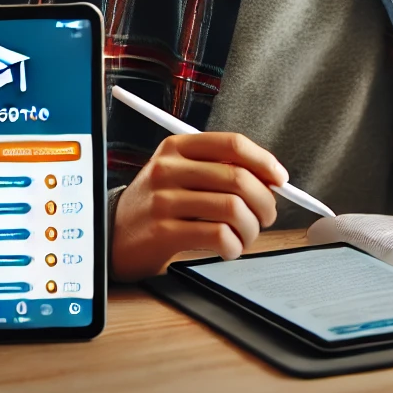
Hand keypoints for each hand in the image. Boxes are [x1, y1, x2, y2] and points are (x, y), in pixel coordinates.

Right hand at [111, 132, 285, 279]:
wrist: (112, 235)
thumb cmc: (155, 205)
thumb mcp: (178, 174)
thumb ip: (217, 170)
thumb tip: (269, 179)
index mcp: (177, 147)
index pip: (232, 143)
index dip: (264, 161)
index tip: (280, 179)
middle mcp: (169, 168)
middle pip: (237, 177)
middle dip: (264, 201)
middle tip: (266, 216)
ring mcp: (164, 199)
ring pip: (232, 208)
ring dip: (251, 229)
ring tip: (245, 236)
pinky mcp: (162, 231)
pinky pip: (217, 236)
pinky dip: (233, 246)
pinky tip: (228, 249)